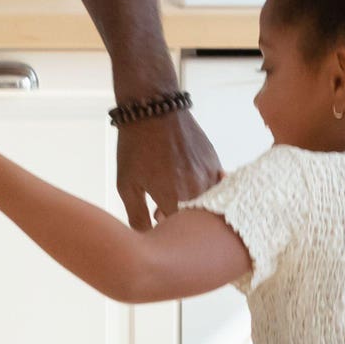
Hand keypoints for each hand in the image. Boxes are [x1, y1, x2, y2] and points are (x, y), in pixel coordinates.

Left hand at [115, 107, 224, 230]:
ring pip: (209, 206)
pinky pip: (217, 188)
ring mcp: (211, 175)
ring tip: (171, 195)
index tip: (156, 225)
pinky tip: (190, 186)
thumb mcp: (127, 183)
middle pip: (196, 222)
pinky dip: (206, 193)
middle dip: (180, 222)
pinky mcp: (215, 162)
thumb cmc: (135, 145)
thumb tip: (145, 237)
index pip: (179, 232)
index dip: (167, 233)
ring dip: (192, 208)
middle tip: (160, 211)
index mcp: (174, 198)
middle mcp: (198, 189)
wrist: (153, 107)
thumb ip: (136, 216)